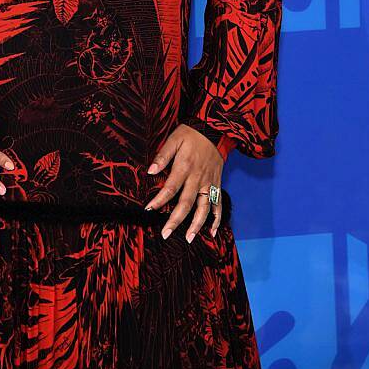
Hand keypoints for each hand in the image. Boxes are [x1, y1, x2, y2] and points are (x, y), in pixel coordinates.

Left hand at [144, 124, 223, 241]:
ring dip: (197, 225)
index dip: (159, 200)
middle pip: (186, 203)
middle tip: (165, 234)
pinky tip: (212, 231)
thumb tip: (150, 171)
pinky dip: (217, 219)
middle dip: (175, 220)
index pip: (170, 188)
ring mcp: (209, 183)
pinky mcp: (217, 184)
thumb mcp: (174, 139)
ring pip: (204, 208)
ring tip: (188, 238)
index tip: (149, 209)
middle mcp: (198, 178)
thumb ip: (162, 156)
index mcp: (185, 167)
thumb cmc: (190, 134)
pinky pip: (219, 204)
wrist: (214, 129)